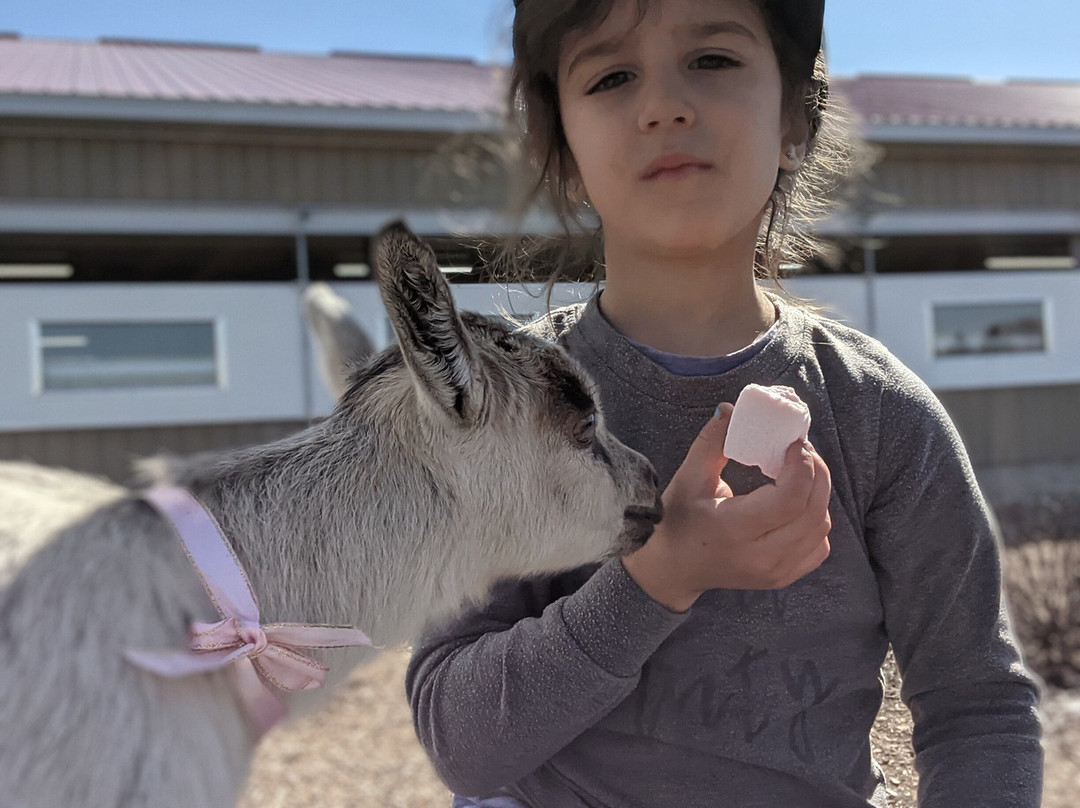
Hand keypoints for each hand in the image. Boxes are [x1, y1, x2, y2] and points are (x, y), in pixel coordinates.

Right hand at [622, 403, 831, 611]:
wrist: (676, 568)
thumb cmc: (679, 520)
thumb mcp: (689, 478)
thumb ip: (712, 442)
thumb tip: (730, 409)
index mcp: (734, 531)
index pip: (789, 500)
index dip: (801, 468)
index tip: (795, 444)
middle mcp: (761, 557)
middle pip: (813, 513)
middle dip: (817, 474)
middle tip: (803, 451)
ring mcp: (776, 572)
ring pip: (821, 527)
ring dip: (818, 494)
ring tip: (801, 472)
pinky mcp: (784, 577)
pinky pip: (820, 545)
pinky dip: (817, 519)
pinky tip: (798, 503)